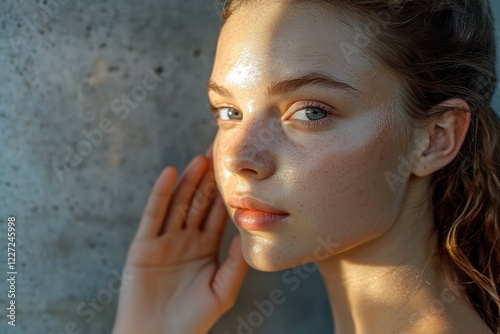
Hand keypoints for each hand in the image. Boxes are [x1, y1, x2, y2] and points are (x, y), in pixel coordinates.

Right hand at [112, 150, 248, 333]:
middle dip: (209, 179)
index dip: (227, 192)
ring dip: (189, 181)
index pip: (218, 213)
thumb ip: (235, 261)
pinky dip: (161, 194)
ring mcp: (164, 241)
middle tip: (220, 152)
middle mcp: (185, 239)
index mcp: (205, 248)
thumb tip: (248, 230)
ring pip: (179, 203)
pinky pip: (154, 215)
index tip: (237, 170)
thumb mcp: (222, 289)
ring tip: (201, 159)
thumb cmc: (193, 320)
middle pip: (199, 202)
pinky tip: (170, 174)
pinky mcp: (144, 246)